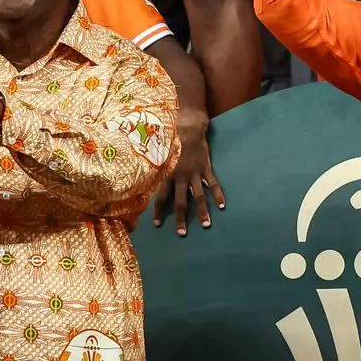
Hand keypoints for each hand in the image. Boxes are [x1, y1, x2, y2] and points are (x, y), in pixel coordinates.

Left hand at [150, 106, 223, 236]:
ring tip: (206, 225)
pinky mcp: (206, 168)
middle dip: (181, 218)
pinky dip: (218, 194)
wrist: (188, 127)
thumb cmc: (170, 141)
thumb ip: (153, 168)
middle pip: (181, 201)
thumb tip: (138, 175)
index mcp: (167, 174)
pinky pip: (213, 183)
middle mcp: (180, 176)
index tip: (157, 224)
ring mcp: (195, 173)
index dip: (159, 210)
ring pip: (199, 196)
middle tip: (181, 234)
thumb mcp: (158, 154)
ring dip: (203, 211)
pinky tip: (222, 205)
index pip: (161, 196)